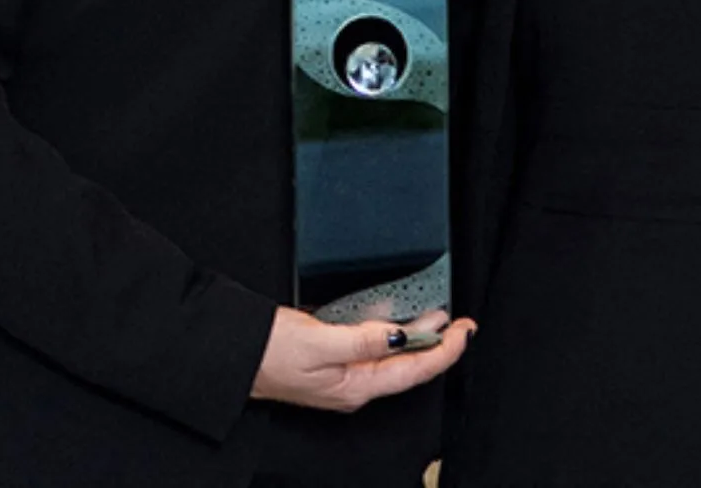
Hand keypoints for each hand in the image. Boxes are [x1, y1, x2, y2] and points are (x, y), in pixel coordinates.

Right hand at [250, 307, 472, 412]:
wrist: (235, 355)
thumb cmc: (267, 354)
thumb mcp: (317, 342)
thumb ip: (360, 339)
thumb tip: (397, 336)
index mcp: (356, 385)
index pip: (414, 371)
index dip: (445, 351)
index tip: (465, 331)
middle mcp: (354, 383)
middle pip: (408, 364)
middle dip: (437, 342)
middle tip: (459, 320)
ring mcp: (344, 372)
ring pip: (392, 353)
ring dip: (416, 334)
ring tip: (438, 315)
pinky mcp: (333, 356)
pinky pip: (372, 345)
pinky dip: (390, 329)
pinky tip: (398, 316)